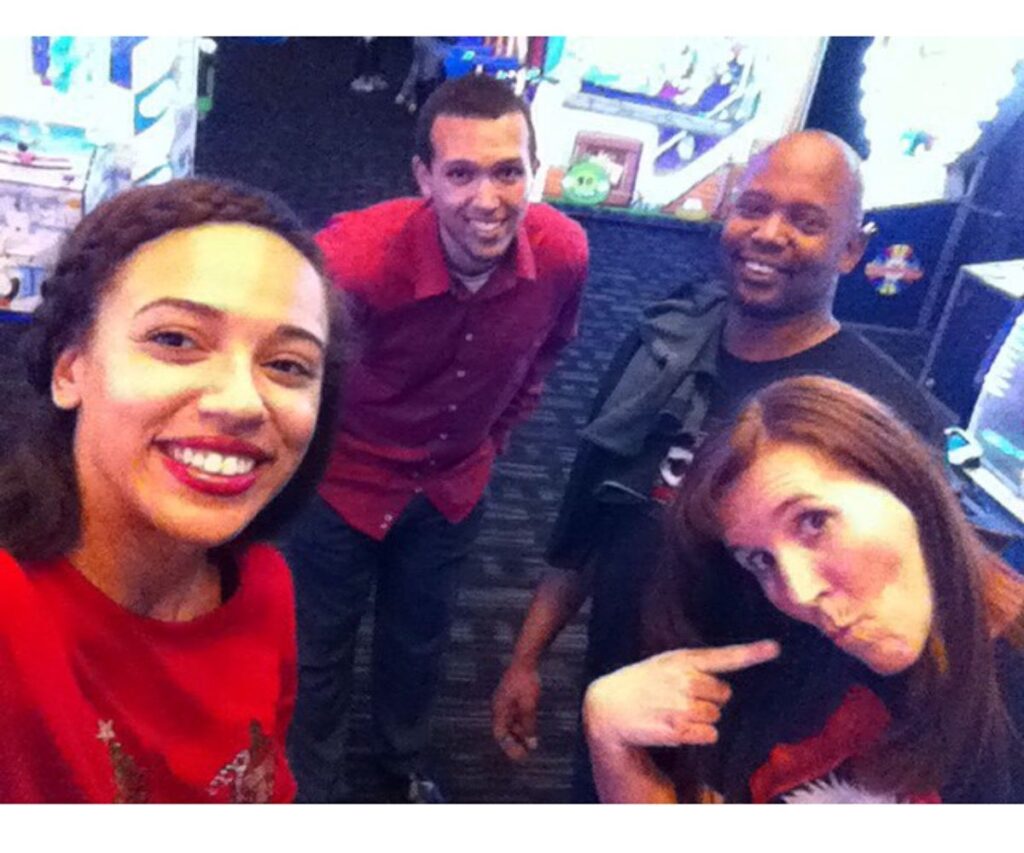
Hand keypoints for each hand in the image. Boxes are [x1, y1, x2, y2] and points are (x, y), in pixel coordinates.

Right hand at [491, 662, 540, 760]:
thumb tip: (531, 745)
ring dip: (519, 734)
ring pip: (509, 724)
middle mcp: (499, 707)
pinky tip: (531, 728)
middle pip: (504, 731)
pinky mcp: (511, 696)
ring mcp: (504, 701)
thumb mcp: (529, 706)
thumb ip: (529, 726)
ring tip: (530, 744)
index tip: (520, 757)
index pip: (500, 735)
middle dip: (514, 743)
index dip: (509, 748)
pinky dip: (521, 724)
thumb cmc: (526, 682)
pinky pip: (513, 715)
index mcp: (499, 710)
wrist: (525, 659)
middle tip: (525, 754)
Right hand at [583, 640, 780, 750]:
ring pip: (716, 716)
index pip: (724, 656)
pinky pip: (709, 734)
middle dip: (709, 698)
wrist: (609, 706)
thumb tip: (722, 685)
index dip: (752, 653)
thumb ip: (692, 667)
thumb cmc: (640, 682)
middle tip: (682, 697)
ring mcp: (683, 705)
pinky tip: (676, 727)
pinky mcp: (680, 729)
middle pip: (724, 694)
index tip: (774, 648)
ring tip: (674, 712)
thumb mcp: (663, 663)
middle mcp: (686, 680)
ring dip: (702, 718)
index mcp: (684, 659)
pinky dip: (698, 735)